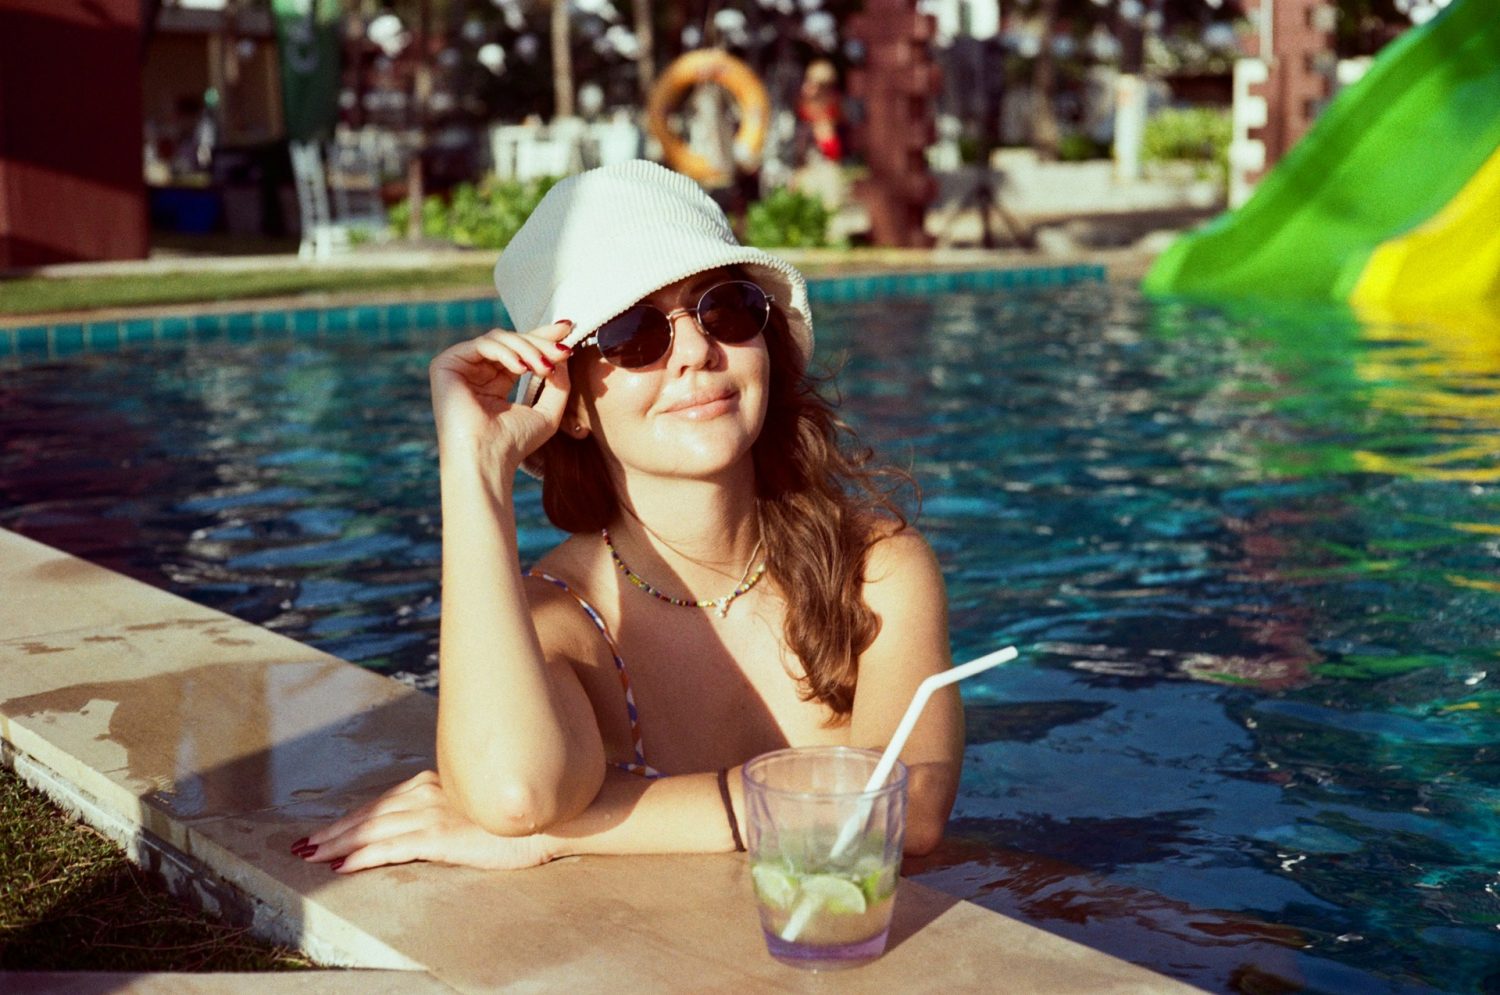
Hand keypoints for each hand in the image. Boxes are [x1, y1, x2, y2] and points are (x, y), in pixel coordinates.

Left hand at [295, 770, 555, 873]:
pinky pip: (393, 848)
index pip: (382, 802)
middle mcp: (429, 792)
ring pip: (374, 829)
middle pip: (370, 813)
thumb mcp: (474, 805)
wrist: (553, 817)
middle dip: (333, 830)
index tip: (323, 831)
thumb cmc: (517, 815)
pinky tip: (343, 867)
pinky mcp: (443, 835)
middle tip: (302, 845)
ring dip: (339, 844)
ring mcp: (435, 813)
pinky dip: (364, 856)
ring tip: (312, 857)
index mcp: (435, 782)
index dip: (350, 818)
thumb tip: (427, 822)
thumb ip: (447, 807)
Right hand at [428, 320, 575, 472]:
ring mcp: (460, 367)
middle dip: (540, 342)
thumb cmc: (514, 443)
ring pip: (498, 338)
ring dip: (527, 349)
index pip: (519, 351)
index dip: (542, 337)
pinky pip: (482, 345)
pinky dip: (506, 352)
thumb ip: (558, 382)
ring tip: (543, 368)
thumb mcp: (548, 411)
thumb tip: (563, 352)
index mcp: (494, 382)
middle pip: (510, 340)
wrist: (487, 459)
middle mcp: (476, 372)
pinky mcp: (445, 364)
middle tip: (563, 351)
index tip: (568, 328)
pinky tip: (522, 369)